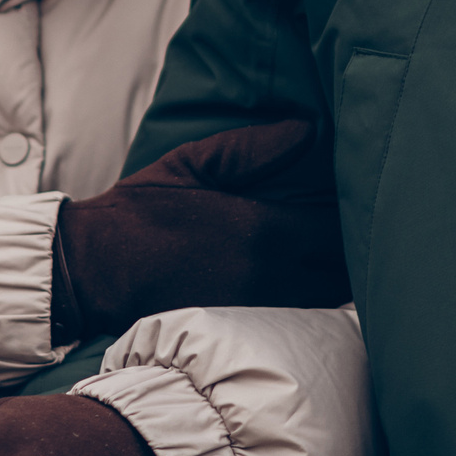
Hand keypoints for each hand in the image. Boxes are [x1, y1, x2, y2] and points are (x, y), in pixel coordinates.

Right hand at [51, 118, 347, 344]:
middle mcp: (268, 273)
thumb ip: (253, 147)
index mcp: (262, 229)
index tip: (359, 194)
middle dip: (353, 248)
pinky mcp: (240, 325)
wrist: (97, 269)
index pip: (337, 228)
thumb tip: (308, 130)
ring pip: (321, 296)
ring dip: (335, 274)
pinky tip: (309, 277)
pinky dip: (310, 295)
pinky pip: (294, 313)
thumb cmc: (144, 209)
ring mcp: (255, 306)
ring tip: (339, 250)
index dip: (354, 213)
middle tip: (358, 225)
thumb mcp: (194, 162)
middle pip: (339, 269)